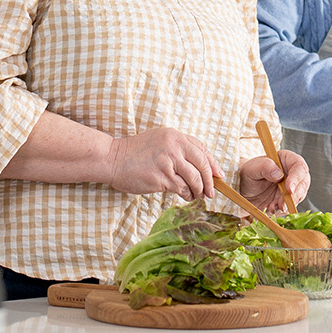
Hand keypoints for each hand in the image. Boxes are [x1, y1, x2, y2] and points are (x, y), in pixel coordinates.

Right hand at [103, 127, 222, 200]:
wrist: (113, 159)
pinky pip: (182, 189)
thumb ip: (179, 149)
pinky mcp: (161, 177)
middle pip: (202, 165)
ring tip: (196, 196)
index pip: (202, 150)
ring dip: (198, 190)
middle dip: (210, 181)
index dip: (213, 165)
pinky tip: (185, 196)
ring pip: (194, 179)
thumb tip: (202, 167)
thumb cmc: (136, 153)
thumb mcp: (160, 142)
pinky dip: (187, 195)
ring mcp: (168, 162)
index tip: (219, 176)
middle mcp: (173, 146)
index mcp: (175, 136)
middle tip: (211, 192)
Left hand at [237, 150, 309, 213]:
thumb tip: (279, 174)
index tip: (289, 188)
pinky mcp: (287, 201)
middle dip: (294, 195)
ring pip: (298, 197)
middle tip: (282, 203)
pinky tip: (270, 208)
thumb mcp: (252, 168)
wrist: (243, 189)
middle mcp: (292, 174)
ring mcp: (292, 188)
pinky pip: (290, 207)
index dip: (297, 177)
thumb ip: (265, 167)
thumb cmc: (248, 174)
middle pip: (303, 184)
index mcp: (286, 160)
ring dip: (287, 204)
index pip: (299, 166)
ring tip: (272, 206)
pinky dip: (281, 210)